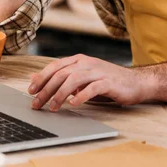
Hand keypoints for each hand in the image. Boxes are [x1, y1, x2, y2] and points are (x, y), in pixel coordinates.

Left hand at [27, 54, 153, 110]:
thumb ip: (61, 78)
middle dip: (47, 89)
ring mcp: (98, 71)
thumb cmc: (107, 82)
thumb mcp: (82, 78)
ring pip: (74, 79)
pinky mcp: (108, 82)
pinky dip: (81, 95)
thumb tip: (35, 79)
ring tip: (53, 107)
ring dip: (60, 94)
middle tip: (37, 104)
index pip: (55, 66)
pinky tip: (74, 104)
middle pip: (62, 74)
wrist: (135, 82)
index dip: (42, 78)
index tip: (31, 91)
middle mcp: (87, 63)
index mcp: (79, 60)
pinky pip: (92, 87)